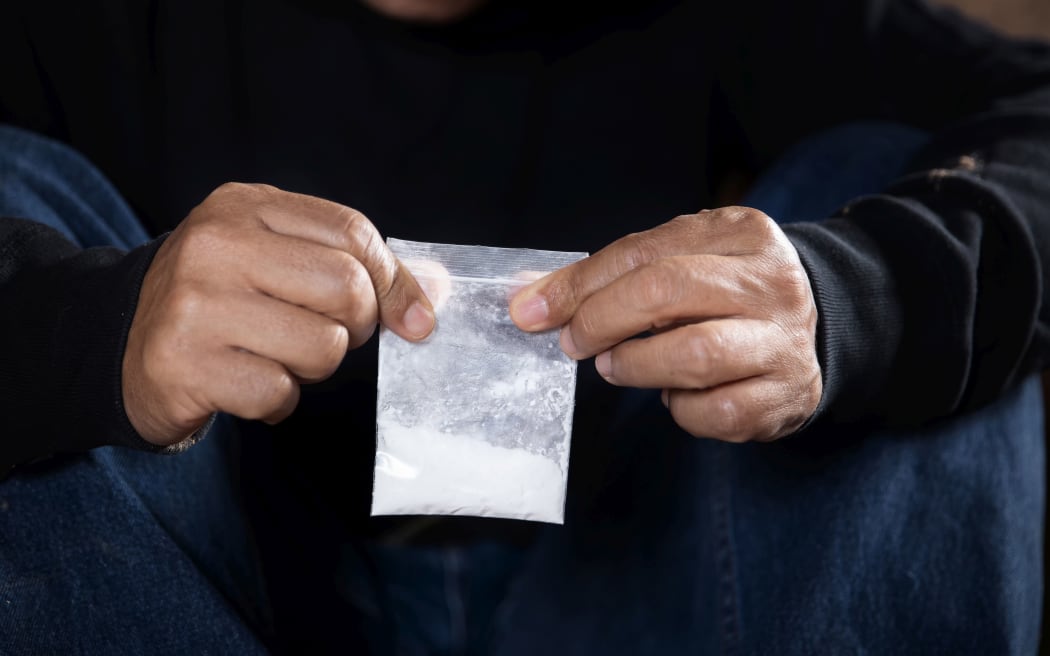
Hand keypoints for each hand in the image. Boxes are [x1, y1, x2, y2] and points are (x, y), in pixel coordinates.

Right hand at [123, 183, 434, 446]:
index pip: (354, 234)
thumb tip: (433, 296)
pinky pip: (279, 393)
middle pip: (347, 290)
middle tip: (321, 333)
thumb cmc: (218, 298)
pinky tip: (244, 382)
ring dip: (311, 367)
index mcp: (246, 206)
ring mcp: (196, 304)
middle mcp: (217, 245)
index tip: (409, 316)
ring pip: (322, 348)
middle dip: (354, 327)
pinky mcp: (185, 364)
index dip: (394, 281)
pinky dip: (275, 401)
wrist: (120, 341)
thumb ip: (354, 266)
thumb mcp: (276, 257)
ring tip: (272, 354)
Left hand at [510, 207, 820, 442]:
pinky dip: (681, 410)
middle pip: (665, 292)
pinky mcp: (788, 394)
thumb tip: (530, 300)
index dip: (579, 285)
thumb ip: (610, 276)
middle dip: (601, 321)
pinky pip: (716, 411)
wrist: (814, 331)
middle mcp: (771, 280)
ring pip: (692, 355)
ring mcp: (785, 339)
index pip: (642, 252)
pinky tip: (675, 395)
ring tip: (617, 367)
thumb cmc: (725, 295)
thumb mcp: (680, 262)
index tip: (533, 311)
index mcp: (740, 232)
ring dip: (636, 367)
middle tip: (575, 343)